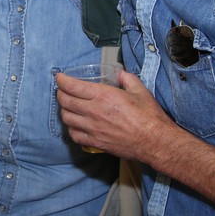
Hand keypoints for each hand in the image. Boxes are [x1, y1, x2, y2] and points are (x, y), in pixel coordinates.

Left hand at [55, 68, 172, 161]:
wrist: (155, 141)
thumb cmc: (149, 116)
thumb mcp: (140, 90)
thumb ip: (127, 79)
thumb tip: (119, 73)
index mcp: (103, 95)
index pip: (72, 86)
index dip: (62, 80)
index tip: (60, 77)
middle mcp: (93, 111)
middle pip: (65, 101)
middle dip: (60, 93)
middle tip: (62, 90)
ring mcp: (92, 128)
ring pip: (66, 118)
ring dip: (64, 110)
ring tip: (68, 107)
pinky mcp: (95, 142)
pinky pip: (74, 135)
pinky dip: (71, 128)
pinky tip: (76, 125)